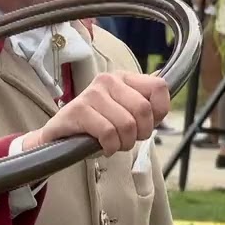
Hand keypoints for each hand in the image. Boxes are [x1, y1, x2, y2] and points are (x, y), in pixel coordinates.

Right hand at [21, 71, 169, 155]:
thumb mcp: (126, 114)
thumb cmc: (98, 126)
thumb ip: (146, 103)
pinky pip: (108, 133)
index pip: (159, 87)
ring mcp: (92, 93)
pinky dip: (109, 147)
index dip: (159, 113)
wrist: (61, 139)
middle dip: (140, 133)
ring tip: (113, 143)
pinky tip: (102, 147)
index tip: (145, 125)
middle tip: (127, 139)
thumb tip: (163, 84)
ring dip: (123, 143)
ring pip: (126, 124)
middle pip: (143, 109)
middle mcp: (108, 80)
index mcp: (124, 77)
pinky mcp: (78, 109)